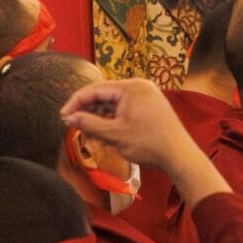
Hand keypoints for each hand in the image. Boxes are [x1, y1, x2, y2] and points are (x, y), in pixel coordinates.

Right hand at [60, 77, 198, 174]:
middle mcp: (139, 86)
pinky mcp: (149, 106)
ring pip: (114, 103)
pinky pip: (124, 108)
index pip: (95, 89)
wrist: (179, 156)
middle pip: (104, 94)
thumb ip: (88, 124)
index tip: (63, 116)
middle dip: (88, 110)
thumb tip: (68, 118)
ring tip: (88, 131)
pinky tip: (104, 131)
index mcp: (131, 87)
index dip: (76, 102)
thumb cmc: (149, 143)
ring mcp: (146, 96)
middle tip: (72, 125)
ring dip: (99, 116)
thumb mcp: (114, 134)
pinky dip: (112, 118)